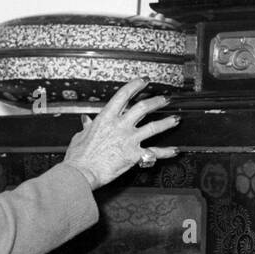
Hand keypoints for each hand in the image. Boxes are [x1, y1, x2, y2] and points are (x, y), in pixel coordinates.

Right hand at [62, 80, 178, 189]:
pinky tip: (175, 150)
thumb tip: (86, 121)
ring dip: (166, 122)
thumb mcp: (80, 136)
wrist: (81, 172)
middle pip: (143, 108)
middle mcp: (120, 126)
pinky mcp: (134, 155)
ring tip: (176, 119)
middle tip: (164, 99)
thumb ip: (86, 127)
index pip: (123, 95)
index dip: (135, 86)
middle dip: (156, 101)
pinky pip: (154, 152)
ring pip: (153, 127)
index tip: (143, 81)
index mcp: (106, 118)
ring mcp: (129, 139)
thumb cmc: (78, 157)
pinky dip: (166, 152)